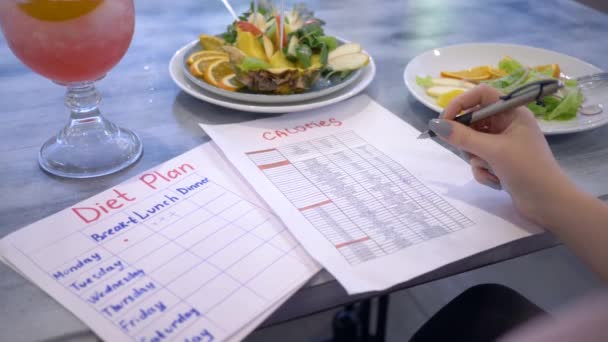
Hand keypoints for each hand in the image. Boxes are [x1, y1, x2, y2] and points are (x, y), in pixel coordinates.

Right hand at [428, 84, 572, 224]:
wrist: (548, 202)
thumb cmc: (526, 169)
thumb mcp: (493, 150)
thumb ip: (462, 137)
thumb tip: (435, 125)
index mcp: (512, 113)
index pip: (481, 95)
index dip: (460, 103)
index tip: (444, 121)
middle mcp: (507, 125)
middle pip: (473, 121)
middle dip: (467, 139)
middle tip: (467, 151)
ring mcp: (503, 144)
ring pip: (473, 143)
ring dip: (476, 158)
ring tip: (489, 168)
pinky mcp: (500, 162)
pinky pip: (479, 160)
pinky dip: (482, 170)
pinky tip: (496, 181)